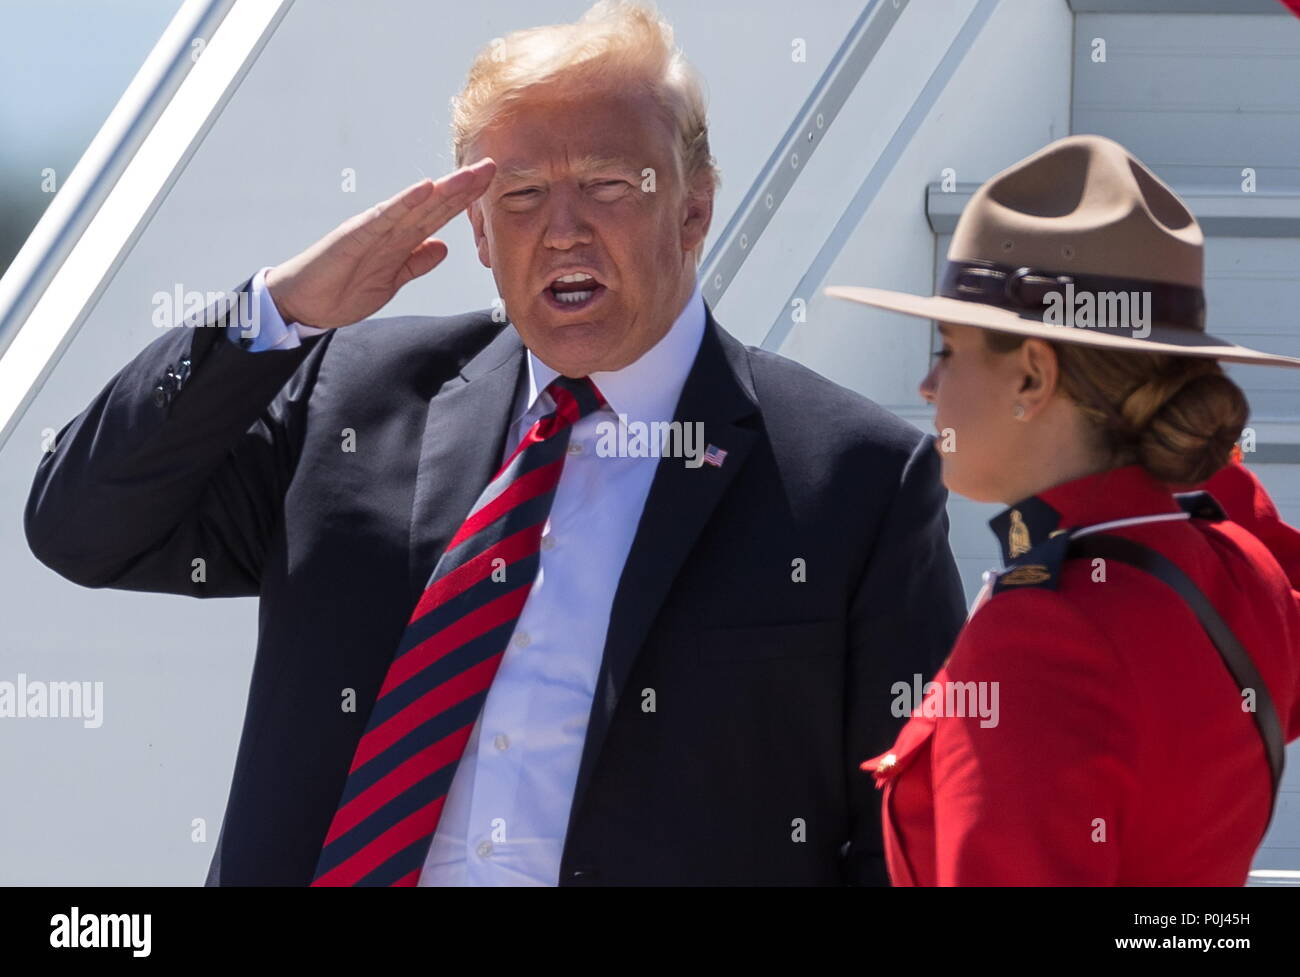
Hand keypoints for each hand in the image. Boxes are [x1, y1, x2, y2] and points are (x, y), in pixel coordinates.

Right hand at [264, 159, 496, 328]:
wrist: (303, 303)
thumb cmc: (342, 290)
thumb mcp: (391, 281)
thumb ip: (416, 263)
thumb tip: (442, 248)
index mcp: (399, 240)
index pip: (438, 215)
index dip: (464, 201)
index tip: (491, 186)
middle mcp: (389, 228)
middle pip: (432, 204)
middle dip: (462, 187)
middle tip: (492, 167)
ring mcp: (372, 229)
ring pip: (415, 205)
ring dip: (443, 189)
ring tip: (469, 174)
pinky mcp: (354, 235)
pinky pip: (384, 217)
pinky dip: (405, 202)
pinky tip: (425, 188)